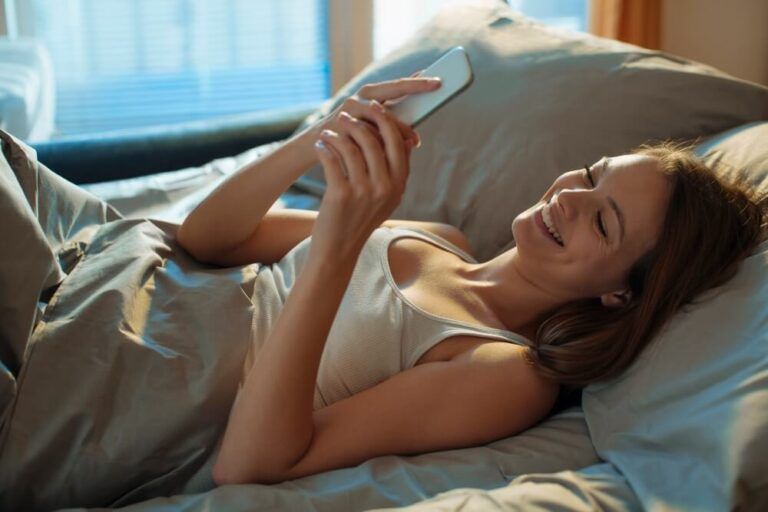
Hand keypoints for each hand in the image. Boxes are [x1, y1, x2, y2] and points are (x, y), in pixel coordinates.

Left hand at [307, 100, 416, 261]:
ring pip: (352, 147)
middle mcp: (386, 188)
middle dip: (360, 122)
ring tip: (328, 131)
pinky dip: (324, 148)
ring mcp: (364, 192)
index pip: (397, 142)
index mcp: (399, 185)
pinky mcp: (342, 195)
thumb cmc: (360, 218)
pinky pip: (333, 160)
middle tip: (345, 115)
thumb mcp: (387, 198)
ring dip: (338, 134)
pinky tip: (320, 145)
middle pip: (375, 140)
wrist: (340, 249)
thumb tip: (408, 140)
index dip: (385, 121)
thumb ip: (397, 171)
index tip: (373, 108)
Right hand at [313, 70, 440, 151]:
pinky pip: (367, 131)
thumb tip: (415, 139)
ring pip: (382, 114)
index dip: (416, 81)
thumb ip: (390, 133)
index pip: (397, 87)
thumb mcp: (372, 137)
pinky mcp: (340, 123)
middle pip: (393, 88)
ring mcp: (349, 109)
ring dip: (401, 127)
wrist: (314, 150)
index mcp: (369, 99)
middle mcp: (360, 98)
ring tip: (416, 141)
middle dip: (416, 85)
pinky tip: (391, 149)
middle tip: (437, 84)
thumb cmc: (347, 144)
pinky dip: (381, 141)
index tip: (438, 78)